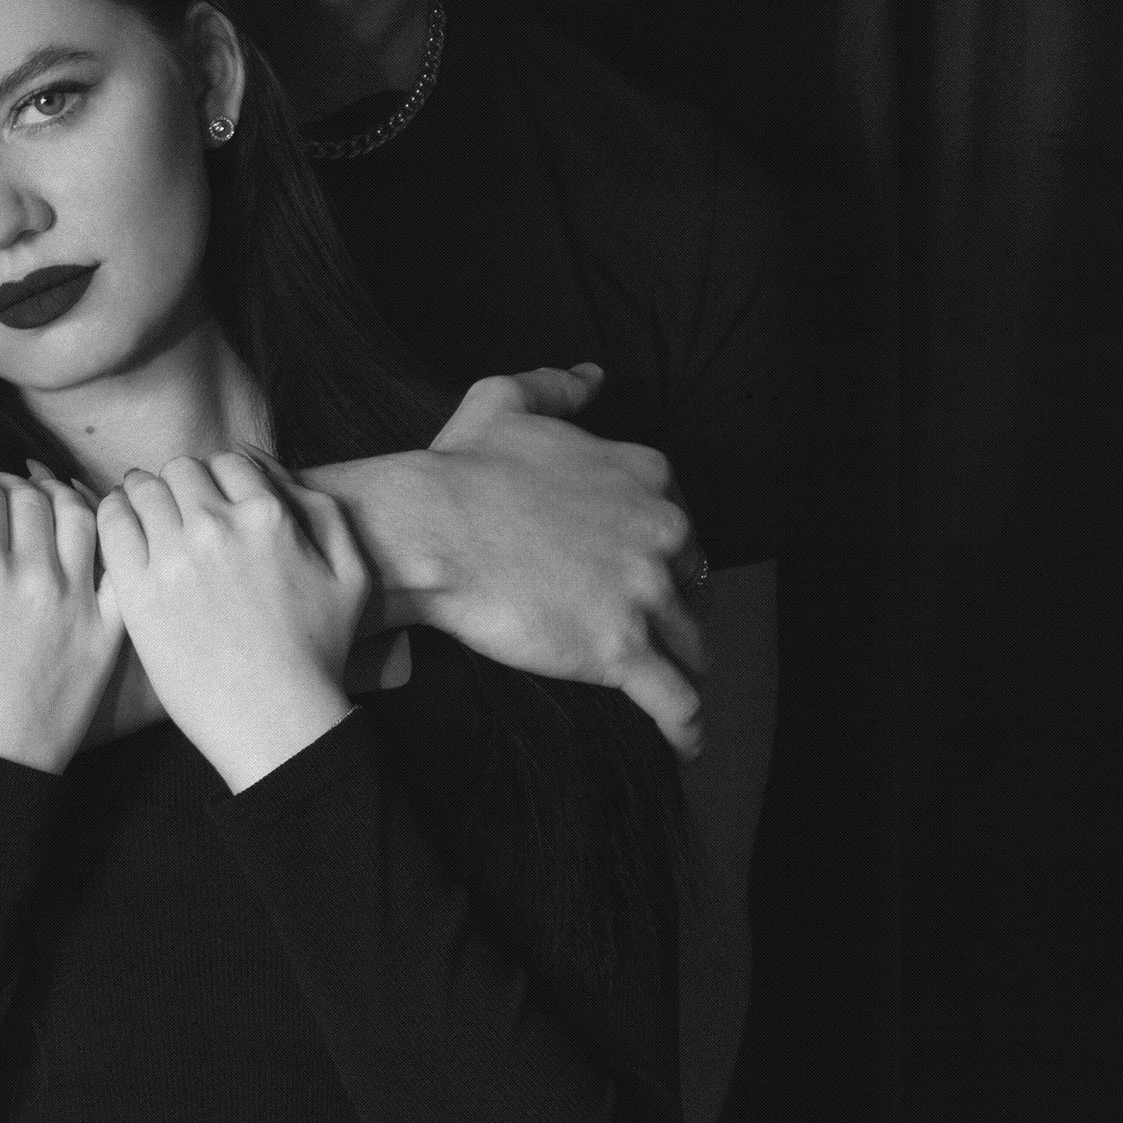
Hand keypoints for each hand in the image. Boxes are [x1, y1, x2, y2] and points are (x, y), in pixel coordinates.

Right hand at [0, 459, 123, 771]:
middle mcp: (36, 579)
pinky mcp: (108, 631)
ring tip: (41, 492)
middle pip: (32, 498)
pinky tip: (91, 527)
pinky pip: (119, 564)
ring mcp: (79, 604)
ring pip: (82, 516)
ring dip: (59, 493)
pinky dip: (110, 532)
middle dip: (9, 482)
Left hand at [96, 453, 367, 792]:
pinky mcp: (138, 591)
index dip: (220, 478)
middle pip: (181, 470)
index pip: (228, 462)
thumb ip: (319, 510)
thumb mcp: (350, 573)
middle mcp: (218, 527)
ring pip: (142, 489)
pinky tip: (122, 530)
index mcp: (268, 517)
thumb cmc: (317, 653)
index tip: (212, 500)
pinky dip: (113, 515)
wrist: (275, 720)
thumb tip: (267, 469)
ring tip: (145, 516)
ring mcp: (173, 558)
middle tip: (177, 511)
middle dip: (181, 485)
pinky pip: (111, 524)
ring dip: (144, 495)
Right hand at [423, 366, 708, 756]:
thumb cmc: (459, 469)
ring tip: (668, 689)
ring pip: (691, 644)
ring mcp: (645, 595)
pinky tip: (686, 745)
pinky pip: (677, 702)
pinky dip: (687, 728)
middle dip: (678, 610)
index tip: (648, 576)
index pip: (681, 527)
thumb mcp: (507, 402)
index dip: (665, 556)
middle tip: (650, 632)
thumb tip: (592, 376)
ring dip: (683, 667)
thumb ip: (557, 388)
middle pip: (694, 587)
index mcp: (644, 476)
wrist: (428, 529)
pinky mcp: (622, 652)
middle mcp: (660, 532)